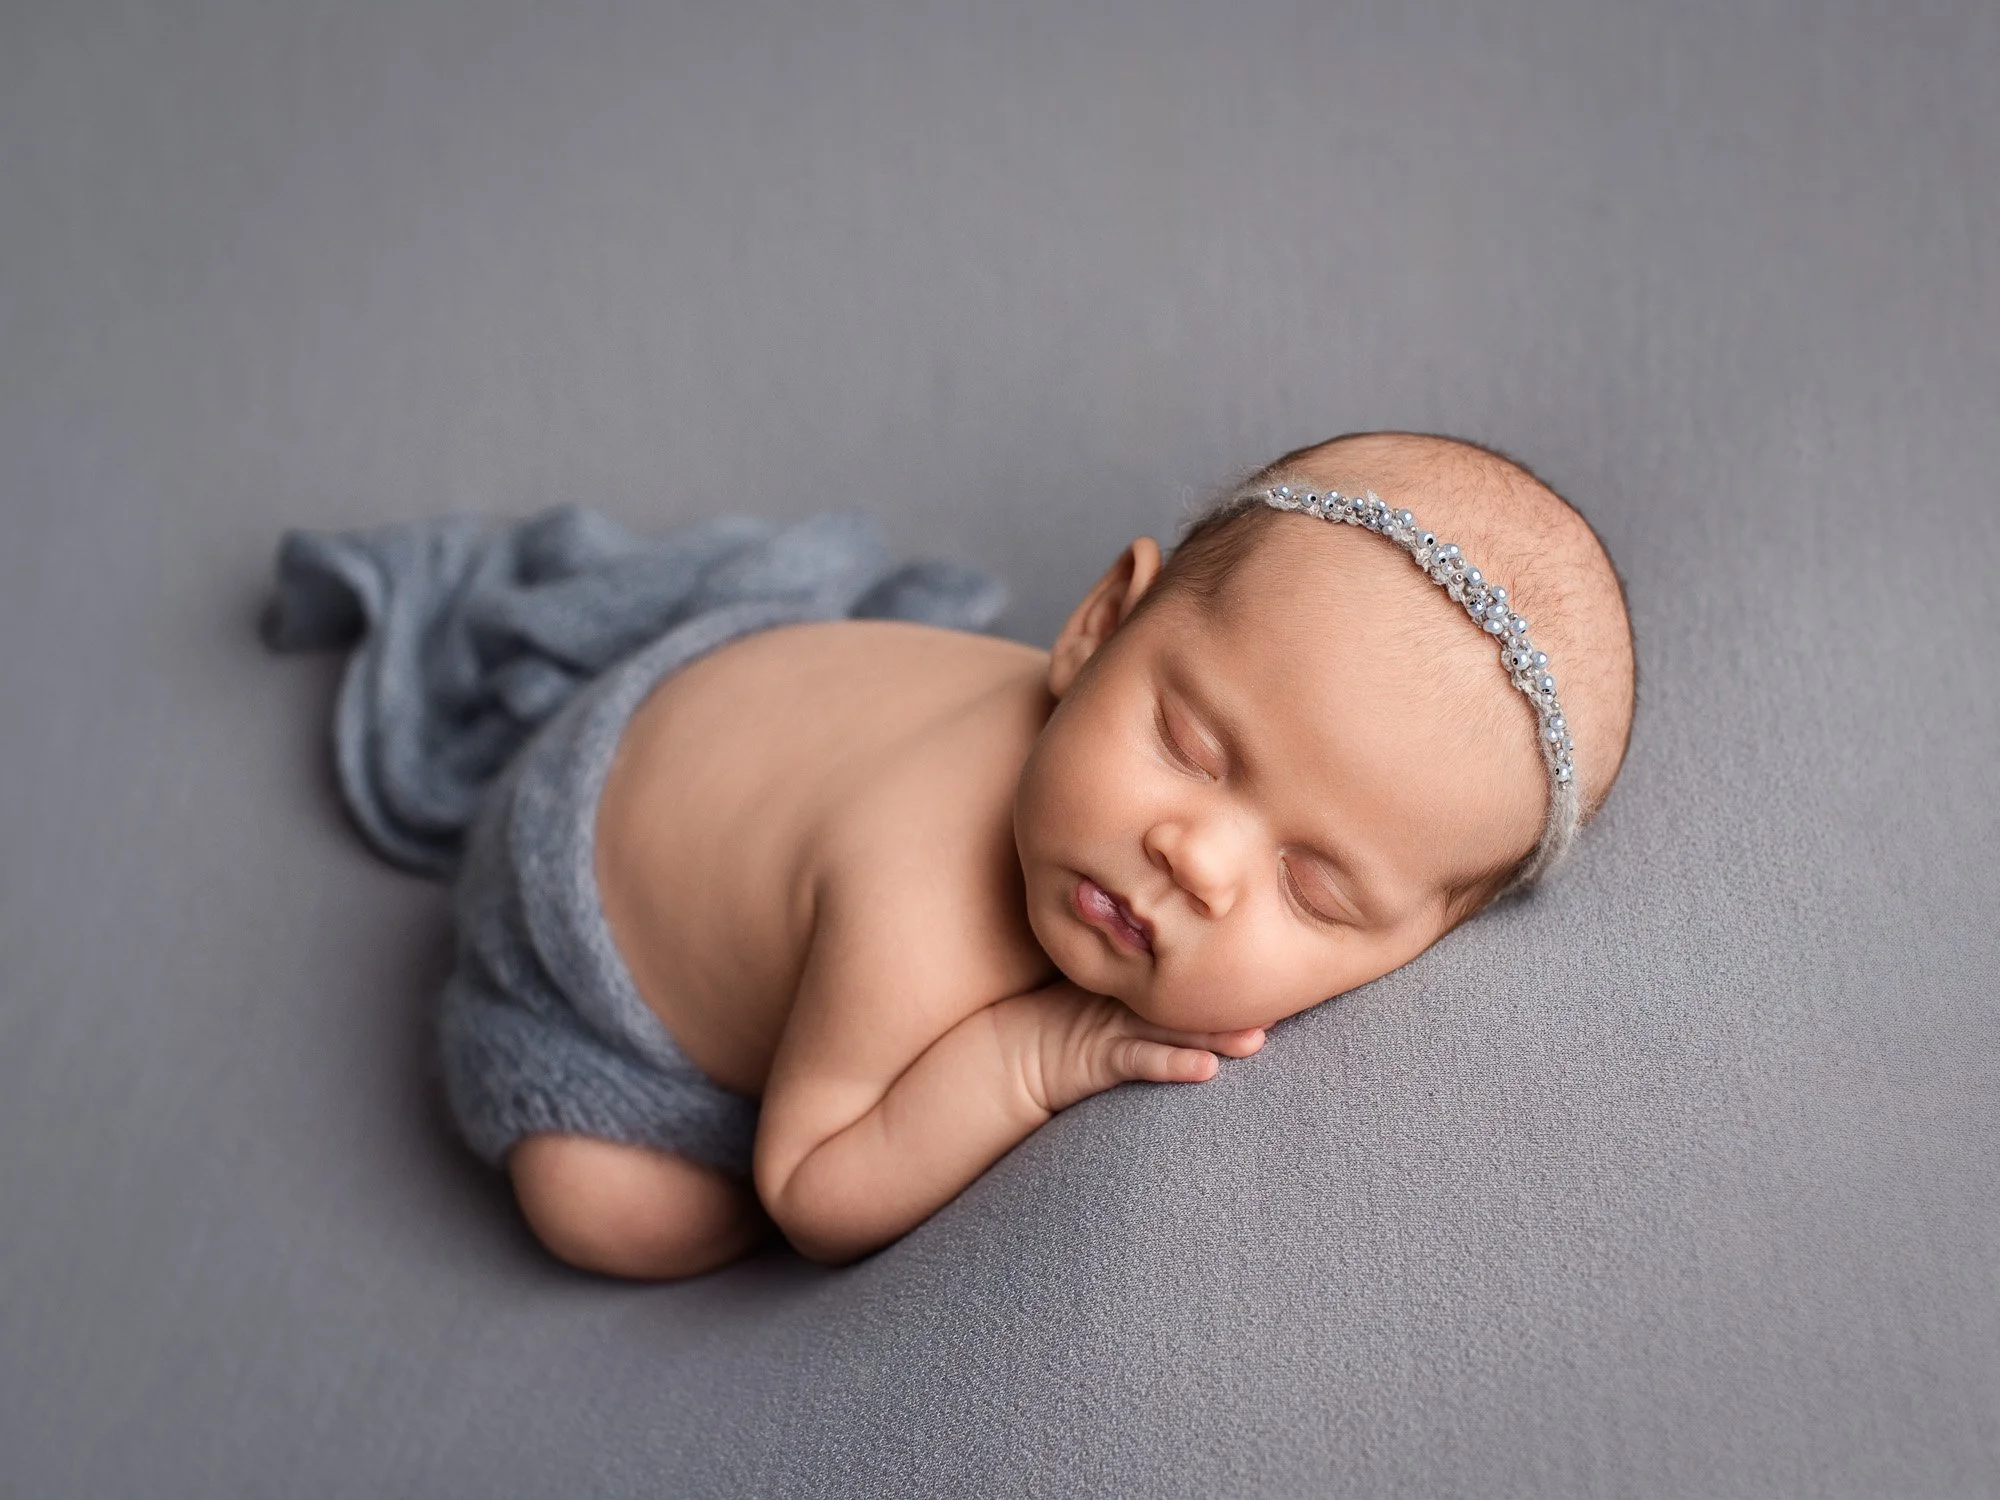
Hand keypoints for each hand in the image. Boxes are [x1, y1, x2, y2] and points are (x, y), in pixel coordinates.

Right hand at [991, 978, 1266, 1116]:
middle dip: (1235, 999)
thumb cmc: (1059, 1031)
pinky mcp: (1095, 1059)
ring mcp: (1110, 1026)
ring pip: (1172, 1028)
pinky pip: (1138, 1061)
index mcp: (1135, 985)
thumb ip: (1145, 992)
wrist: (1004, 1059)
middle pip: (1189, 997)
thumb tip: (1192, 977)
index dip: (1229, 971)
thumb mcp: (1106, 1005)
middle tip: (1285, 994)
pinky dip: (1172, 1063)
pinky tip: (1205, 1068)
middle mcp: (1127, 1000)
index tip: (1277, 966)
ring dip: (1216, 1033)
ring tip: (1257, 1038)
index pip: (1187, 972)